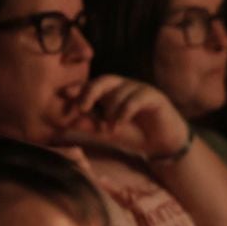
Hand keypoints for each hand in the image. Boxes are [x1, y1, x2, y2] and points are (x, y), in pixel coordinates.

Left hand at [52, 75, 189, 161]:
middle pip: (103, 81)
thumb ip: (91, 126)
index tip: (64, 95)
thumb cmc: (135, 135)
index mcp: (111, 93)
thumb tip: (69, 121)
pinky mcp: (154, 96)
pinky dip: (124, 112)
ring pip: (119, 92)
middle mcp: (124, 87)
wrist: (163, 144)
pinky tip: (120, 124)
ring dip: (111, 111)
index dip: (78, 89)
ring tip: (110, 129)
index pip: (92, 85)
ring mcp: (140, 89)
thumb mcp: (108, 132)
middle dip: (90, 92)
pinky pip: (135, 99)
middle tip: (81, 107)